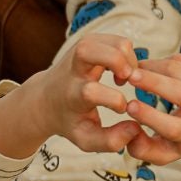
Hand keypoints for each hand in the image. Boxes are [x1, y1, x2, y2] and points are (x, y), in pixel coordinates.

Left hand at [9, 30, 146, 159]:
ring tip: (126, 77)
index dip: (113, 100)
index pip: (91, 91)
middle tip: (127, 79)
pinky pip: (117, 39)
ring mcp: (81, 51)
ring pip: (109, 40)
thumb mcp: (86, 139)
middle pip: (89, 50)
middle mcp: (74, 69)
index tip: (123, 108)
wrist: (45, 99)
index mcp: (72, 95)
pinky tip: (123, 71)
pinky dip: (128, 53)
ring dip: (128, 57)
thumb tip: (135, 127)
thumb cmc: (70, 120)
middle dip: (116, 61)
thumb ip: (111, 140)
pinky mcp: (90, 42)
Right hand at [122, 52, 180, 180]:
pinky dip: (165, 61)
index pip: (173, 127)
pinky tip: (159, 70)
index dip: (149, 116)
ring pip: (179, 70)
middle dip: (152, 82)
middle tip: (129, 76)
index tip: (129, 106)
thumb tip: (128, 133)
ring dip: (153, 67)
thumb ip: (143, 149)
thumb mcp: (166, 151)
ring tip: (137, 72)